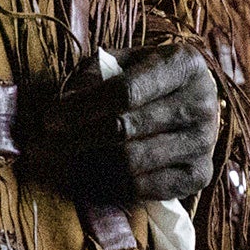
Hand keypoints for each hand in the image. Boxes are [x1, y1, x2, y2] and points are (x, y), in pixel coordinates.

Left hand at [28, 46, 220, 205]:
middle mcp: (202, 103)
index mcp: (185, 64)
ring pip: (131, 163)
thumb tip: (65, 99)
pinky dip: (110, 186)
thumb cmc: (150, 77)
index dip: (82, 108)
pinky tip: (90, 176)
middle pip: (125, 129)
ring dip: (88, 165)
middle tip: (44, 146)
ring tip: (62, 161)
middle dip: (76, 139)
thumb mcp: (127, 60)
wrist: (194, 102)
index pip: (124, 92)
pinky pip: (144, 188)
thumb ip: (97, 71)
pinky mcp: (200, 174)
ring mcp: (205, 142)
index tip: (49, 119)